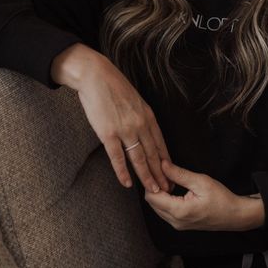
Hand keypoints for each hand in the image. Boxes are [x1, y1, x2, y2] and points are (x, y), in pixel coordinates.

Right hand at [52, 44, 174, 194]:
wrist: (95, 75)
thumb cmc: (113, 86)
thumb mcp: (135, 100)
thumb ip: (141, 117)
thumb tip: (144, 132)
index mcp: (148, 116)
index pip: (161, 144)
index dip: (167, 162)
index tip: (172, 175)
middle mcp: (140, 124)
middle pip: (153, 155)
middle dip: (162, 174)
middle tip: (168, 190)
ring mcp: (125, 129)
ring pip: (139, 159)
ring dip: (147, 177)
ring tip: (153, 191)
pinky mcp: (108, 133)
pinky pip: (117, 157)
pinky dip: (123, 172)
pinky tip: (127, 183)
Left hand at [144, 159, 265, 231]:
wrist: (235, 215)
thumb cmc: (221, 198)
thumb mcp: (200, 181)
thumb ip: (179, 174)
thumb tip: (162, 164)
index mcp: (179, 211)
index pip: (152, 196)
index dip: (151, 181)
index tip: (156, 169)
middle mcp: (175, 221)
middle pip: (152, 203)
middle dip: (154, 187)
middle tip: (162, 173)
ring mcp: (178, 225)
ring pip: (157, 208)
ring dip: (159, 194)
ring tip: (170, 181)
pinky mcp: (181, 225)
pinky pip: (165, 212)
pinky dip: (165, 200)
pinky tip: (174, 190)